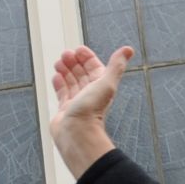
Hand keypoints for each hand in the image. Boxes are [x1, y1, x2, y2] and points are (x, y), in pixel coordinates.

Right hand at [48, 44, 131, 177]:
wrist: (76, 133)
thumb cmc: (91, 112)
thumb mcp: (106, 83)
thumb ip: (116, 66)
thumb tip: (128, 50)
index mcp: (101, 86)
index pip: (94, 67)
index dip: (87, 57)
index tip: (78, 50)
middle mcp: (90, 94)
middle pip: (82, 73)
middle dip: (74, 62)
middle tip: (65, 55)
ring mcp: (77, 101)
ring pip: (71, 81)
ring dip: (66, 70)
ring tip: (59, 63)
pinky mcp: (66, 109)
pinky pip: (62, 92)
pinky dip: (59, 83)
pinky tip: (56, 77)